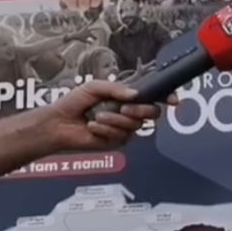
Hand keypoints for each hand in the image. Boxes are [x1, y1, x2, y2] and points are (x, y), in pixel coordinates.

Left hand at [39, 80, 165, 150]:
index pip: (154, 97)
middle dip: (140, 110)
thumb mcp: (95, 87)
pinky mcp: (117, 142)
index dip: (167, 97)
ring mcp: (125, 128)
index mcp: (128, 97)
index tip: (173, 100)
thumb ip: (117, 89)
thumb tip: (136, 95)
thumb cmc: (74, 103)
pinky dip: (105, 130)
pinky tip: (93, 127)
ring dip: (115, 120)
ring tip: (97, 117)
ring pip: (135, 125)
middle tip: (124, 108)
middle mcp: (130, 113)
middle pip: (153, 113)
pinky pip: (121, 136)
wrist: (58, 123)